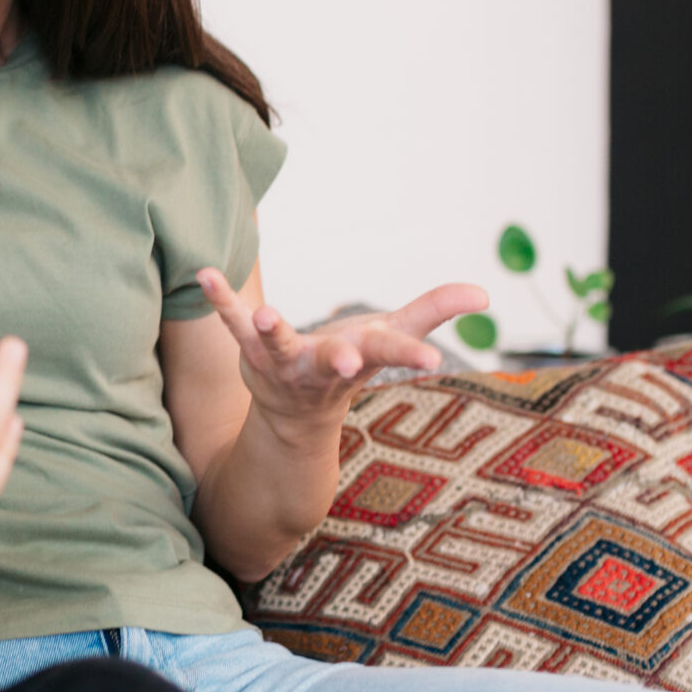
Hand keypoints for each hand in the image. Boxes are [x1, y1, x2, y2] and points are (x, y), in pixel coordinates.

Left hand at [194, 269, 487, 439]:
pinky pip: (232, 325)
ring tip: (263, 316)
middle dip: (341, 360)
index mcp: (363, 358)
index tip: (434, 363)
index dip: (412, 357)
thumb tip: (485, 292)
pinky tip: (206, 274)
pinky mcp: (250, 353)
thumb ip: (434, 310)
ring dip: (270, 334)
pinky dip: (220, 301)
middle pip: (335, 362)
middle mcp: (323, 367)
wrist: (297, 417)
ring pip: (278, 350)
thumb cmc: (353, 363)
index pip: (392, 356)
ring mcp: (284, 364)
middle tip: (346, 360)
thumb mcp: (394, 336)